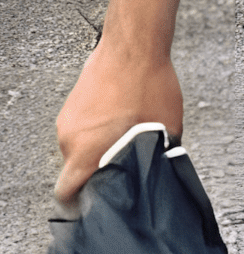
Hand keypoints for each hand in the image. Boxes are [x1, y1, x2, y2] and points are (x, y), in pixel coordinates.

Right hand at [54, 36, 182, 206]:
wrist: (132, 46)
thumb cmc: (147, 84)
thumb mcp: (166, 128)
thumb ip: (155, 157)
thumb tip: (159, 172)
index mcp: (85, 151)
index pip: (67, 193)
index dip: (81, 204)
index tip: (95, 206)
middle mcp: (69, 139)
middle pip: (77, 171)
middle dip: (100, 173)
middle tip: (124, 168)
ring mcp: (68, 122)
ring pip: (82, 150)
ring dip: (101, 150)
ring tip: (127, 139)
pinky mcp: (72, 108)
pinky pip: (83, 131)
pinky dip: (99, 133)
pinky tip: (122, 122)